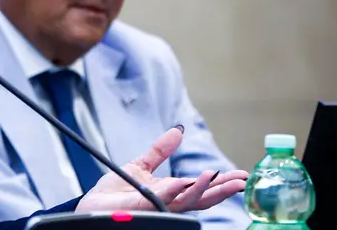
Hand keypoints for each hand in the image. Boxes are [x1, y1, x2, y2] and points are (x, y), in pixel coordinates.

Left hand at [76, 127, 247, 212]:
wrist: (95, 204)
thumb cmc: (117, 190)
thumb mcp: (142, 165)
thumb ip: (160, 150)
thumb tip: (178, 130)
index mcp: (171, 190)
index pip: (201, 186)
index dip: (221, 181)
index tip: (241, 175)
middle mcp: (168, 200)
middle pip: (201, 196)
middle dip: (222, 189)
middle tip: (241, 181)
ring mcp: (158, 205)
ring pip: (185, 200)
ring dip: (201, 189)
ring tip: (215, 175)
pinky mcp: (143, 206)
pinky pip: (160, 200)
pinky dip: (172, 191)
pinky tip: (180, 183)